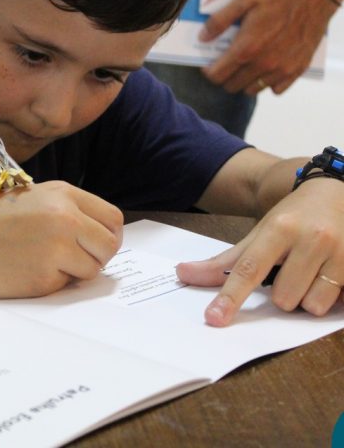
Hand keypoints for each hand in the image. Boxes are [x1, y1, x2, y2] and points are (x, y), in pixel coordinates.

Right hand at [0, 180, 122, 297]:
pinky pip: (66, 285)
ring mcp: (56, 248)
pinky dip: (53, 283)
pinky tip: (28, 271)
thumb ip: (70, 210)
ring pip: (93, 269)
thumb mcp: (36, 197)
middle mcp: (65, 218)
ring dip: (76, 272)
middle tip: (75, 259)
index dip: (107, 235)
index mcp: (64, 195)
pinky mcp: (43, 277)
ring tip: (46, 262)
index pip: (113, 219)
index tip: (95, 244)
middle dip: (98, 256)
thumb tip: (101, 237)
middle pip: (110, 245)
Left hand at [176, 177, 343, 325]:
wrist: (336, 192)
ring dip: (310, 297)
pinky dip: (335, 297)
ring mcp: (343, 251)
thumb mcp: (257, 234)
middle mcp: (312, 237)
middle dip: (284, 293)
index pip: (248, 269)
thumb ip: (222, 261)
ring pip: (314, 306)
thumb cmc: (292, 218)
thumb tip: (182, 274)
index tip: (214, 318)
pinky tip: (332, 274)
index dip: (230, 297)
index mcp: (279, 228)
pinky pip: (342, 304)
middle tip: (291, 271)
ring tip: (313, 272)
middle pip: (284, 299)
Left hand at [200, 0, 336, 94]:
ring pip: (252, 90)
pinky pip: (275, 89)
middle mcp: (262, 64)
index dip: (209, 71)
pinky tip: (267, 68)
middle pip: (232, 86)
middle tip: (227, 63)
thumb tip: (202, 38)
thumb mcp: (243, 0)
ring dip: (245, 81)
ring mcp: (281, 69)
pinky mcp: (297, 70)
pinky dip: (268, 83)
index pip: (217, 76)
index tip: (210, 65)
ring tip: (246, 66)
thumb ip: (219, 21)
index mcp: (245, 49)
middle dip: (225, 76)